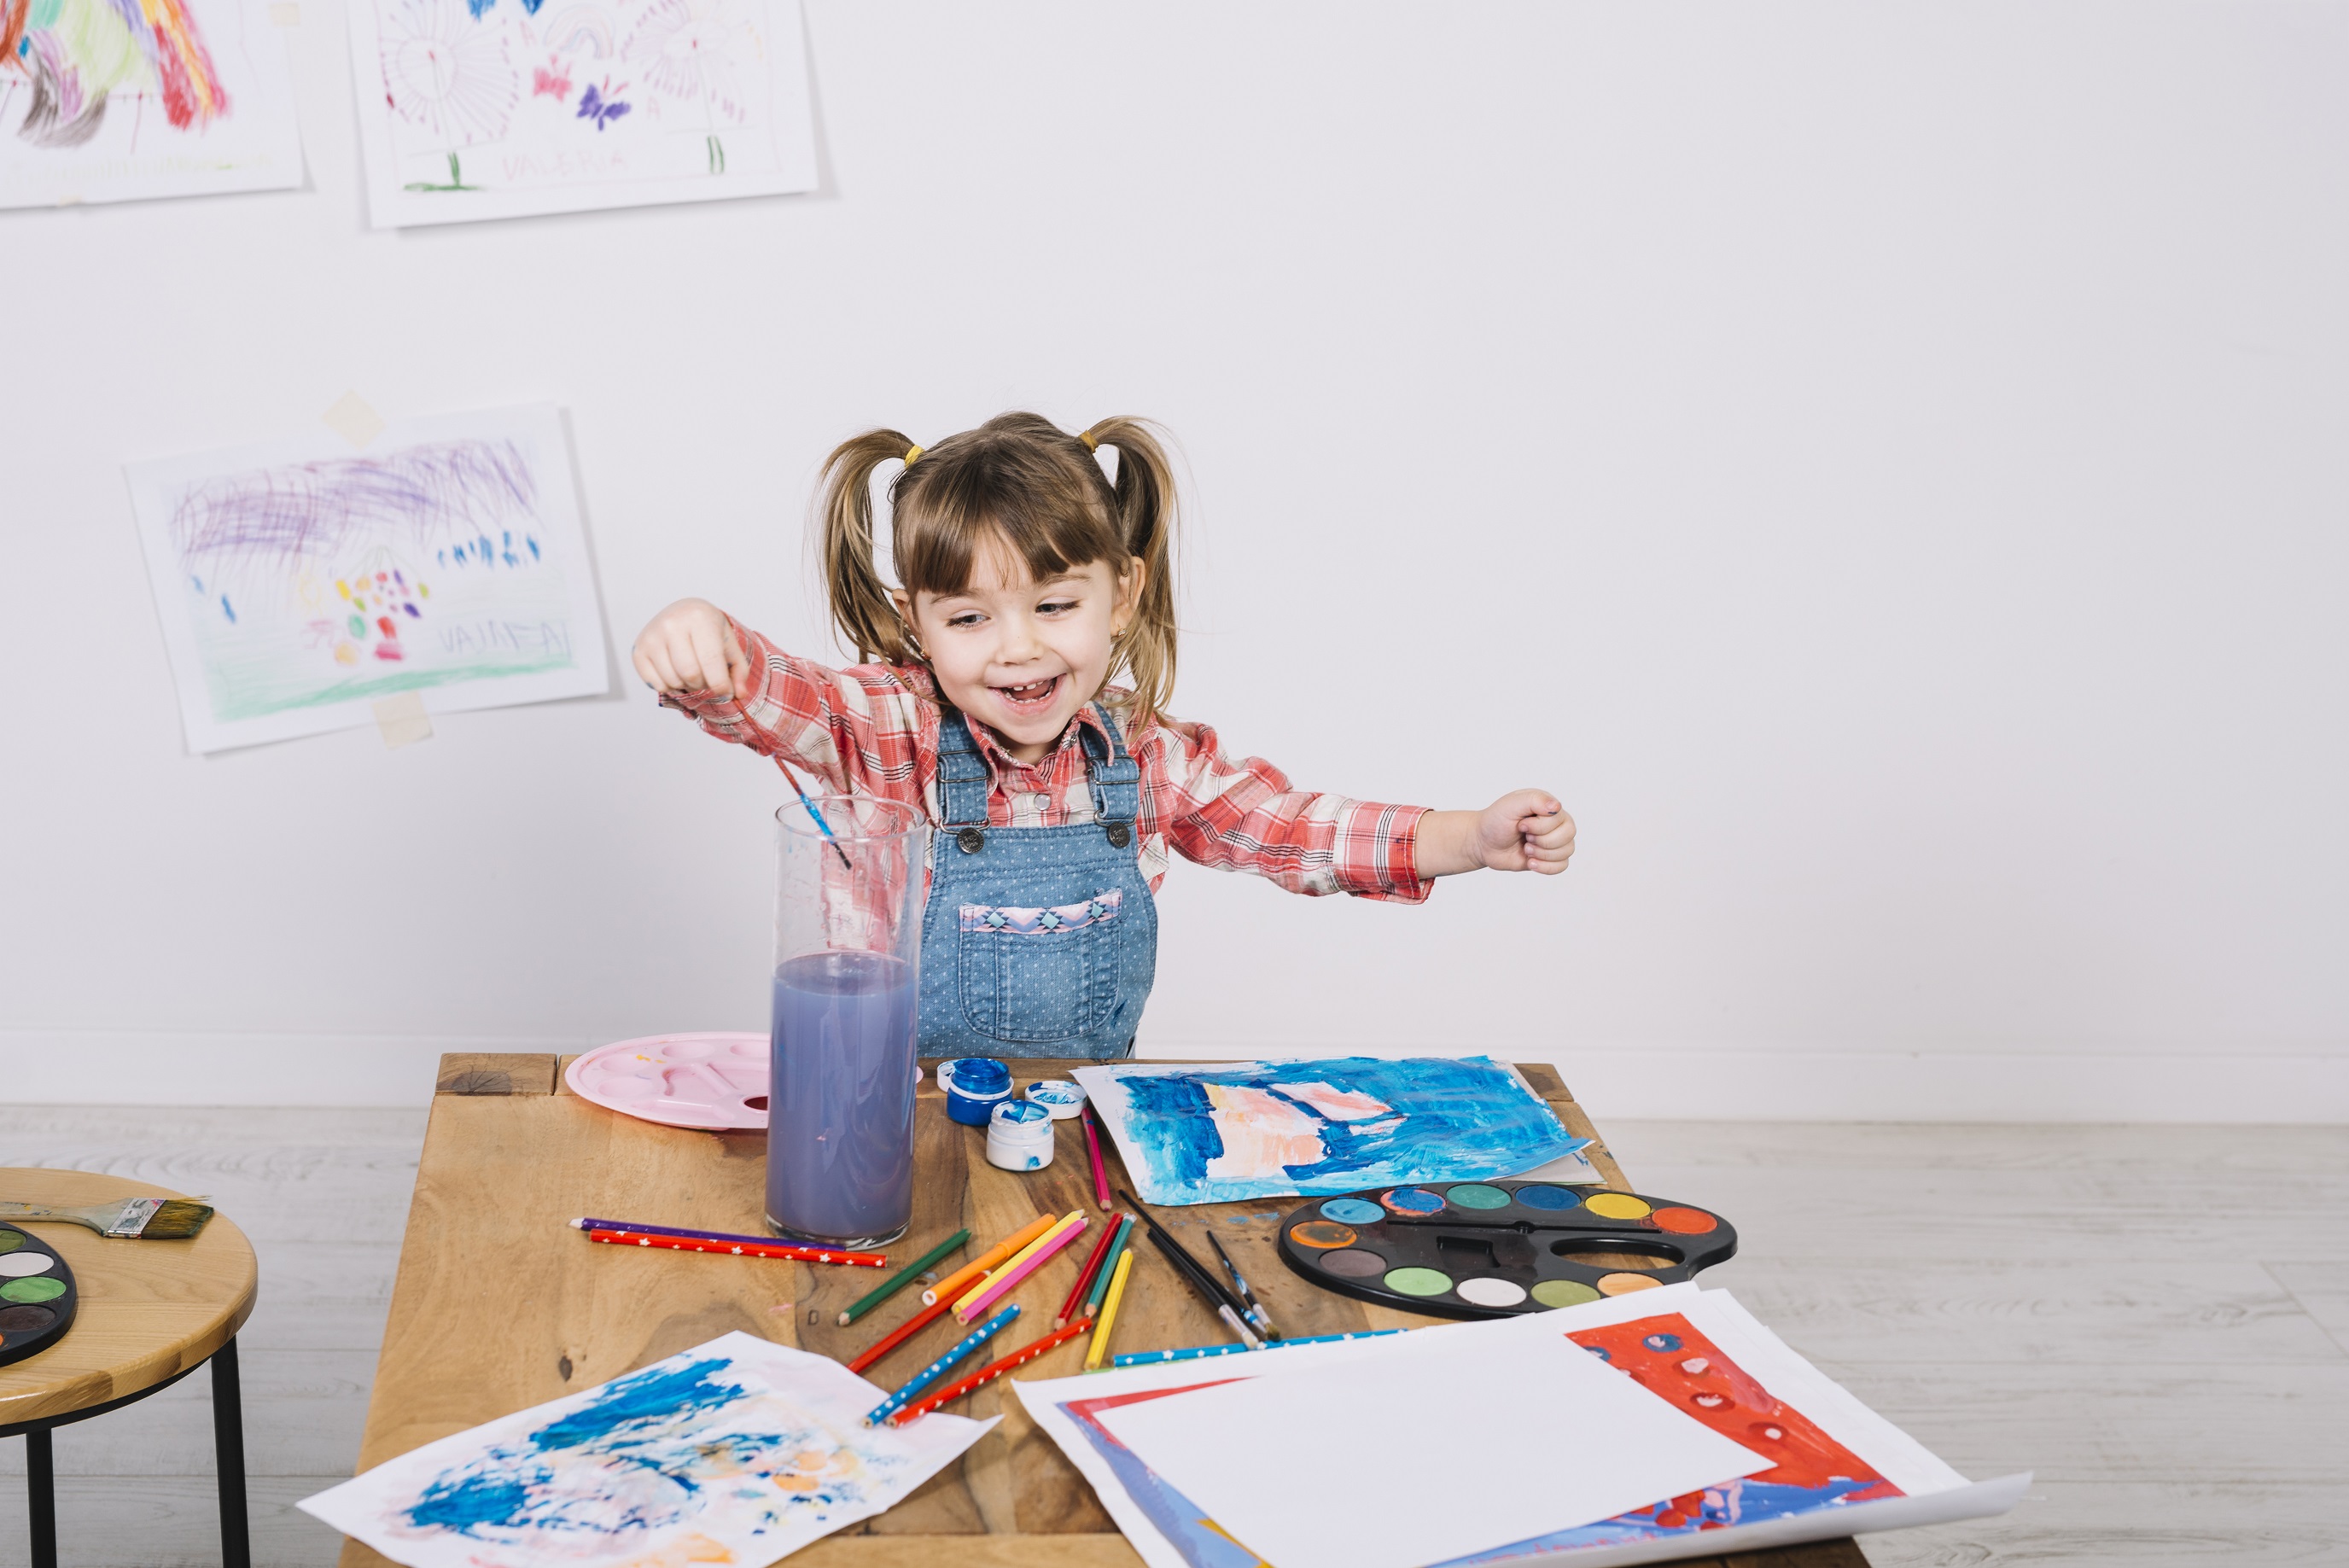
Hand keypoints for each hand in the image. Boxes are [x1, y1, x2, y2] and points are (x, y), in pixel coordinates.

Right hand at [631, 598, 748, 699]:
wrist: (682, 612)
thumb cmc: (707, 629)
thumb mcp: (728, 643)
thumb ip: (738, 670)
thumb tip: (738, 694)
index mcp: (699, 618)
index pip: (711, 661)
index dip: (720, 685)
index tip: (726, 693)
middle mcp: (672, 624)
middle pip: (690, 674)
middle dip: (703, 686)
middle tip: (707, 680)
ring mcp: (652, 636)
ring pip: (673, 681)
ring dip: (686, 687)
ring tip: (692, 674)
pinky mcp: (638, 650)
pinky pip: (657, 684)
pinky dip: (670, 688)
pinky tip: (676, 673)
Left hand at [1413, 791, 1576, 877]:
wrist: (1483, 842)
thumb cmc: (1496, 820)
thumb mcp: (1511, 804)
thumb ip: (1534, 800)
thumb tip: (1557, 807)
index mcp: (1549, 806)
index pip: (1560, 819)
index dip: (1539, 826)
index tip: (1521, 824)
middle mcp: (1556, 822)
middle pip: (1568, 835)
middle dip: (1542, 841)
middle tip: (1525, 837)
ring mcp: (1555, 841)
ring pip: (1567, 851)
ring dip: (1542, 854)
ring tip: (1526, 849)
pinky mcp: (1550, 858)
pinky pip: (1562, 866)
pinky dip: (1546, 867)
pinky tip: (1531, 862)